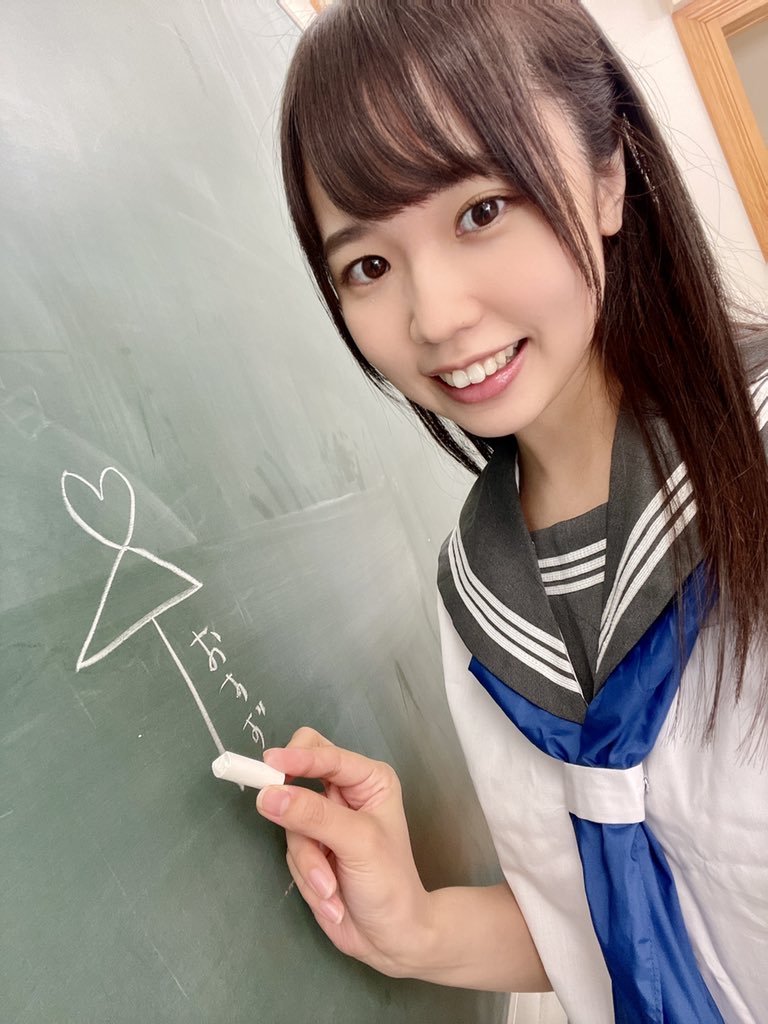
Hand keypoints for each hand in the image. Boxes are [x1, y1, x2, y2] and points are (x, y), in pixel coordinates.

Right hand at [256, 727, 430, 977]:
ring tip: (331, 889)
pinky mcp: (310, 849)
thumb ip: (313, 816)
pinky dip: (307, 876)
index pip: (325, 754)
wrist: (391, 939)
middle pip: (299, 775)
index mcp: (367, 779)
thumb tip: (267, 794)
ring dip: (308, 861)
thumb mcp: (357, 843)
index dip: (296, 758)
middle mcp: (344, 794)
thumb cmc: (389, 883)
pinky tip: (332, 898)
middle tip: (272, 806)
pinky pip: (291, 851)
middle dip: (293, 806)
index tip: (268, 764)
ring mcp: (324, 821)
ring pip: (290, 822)